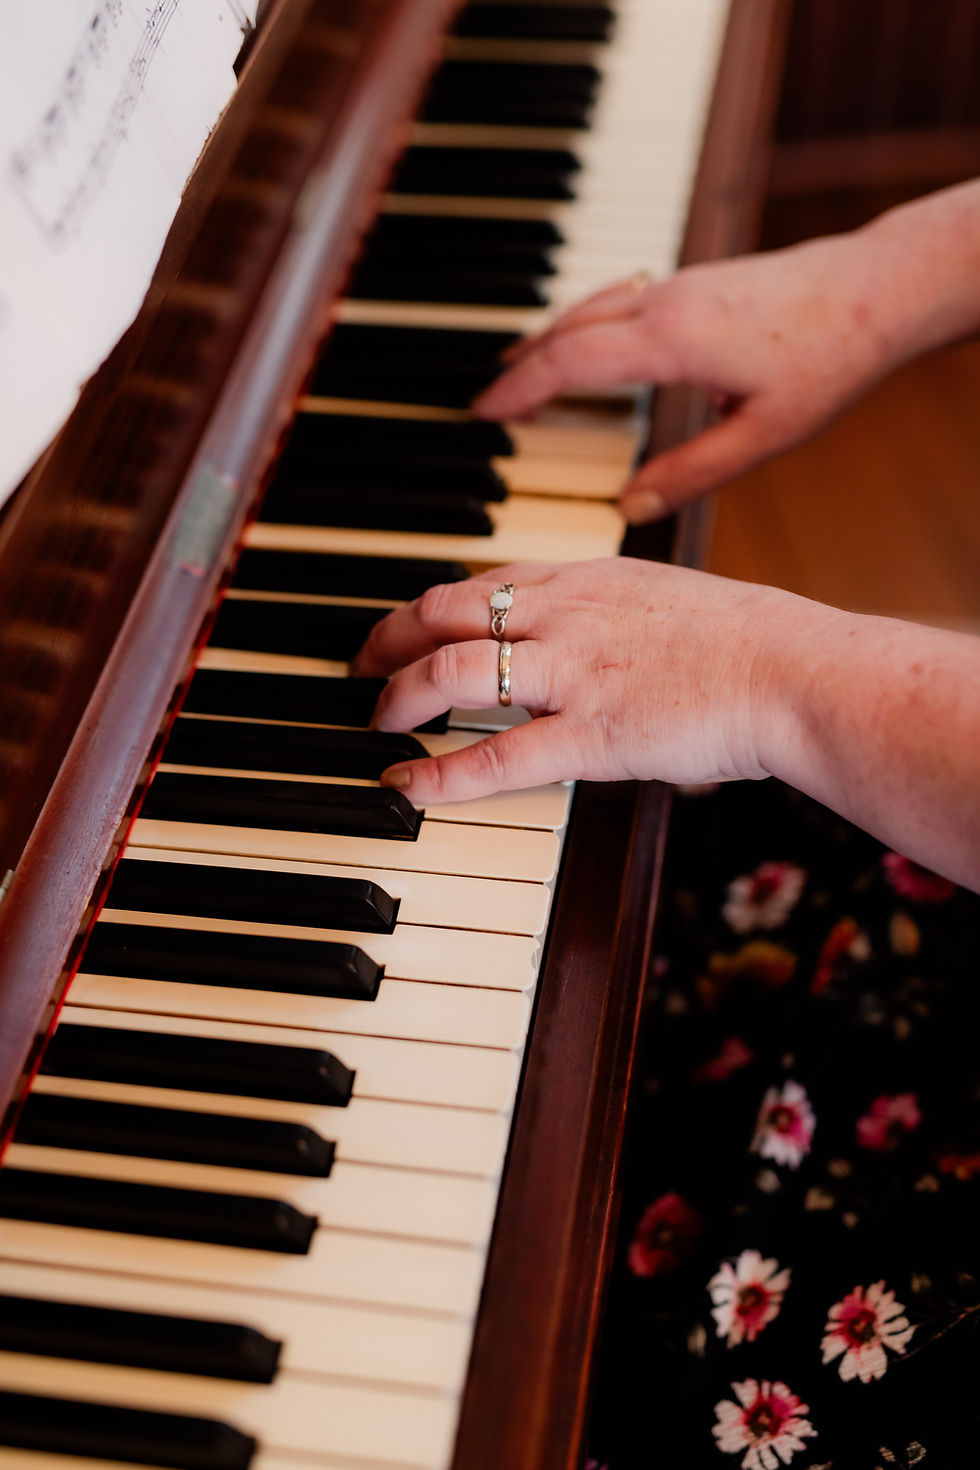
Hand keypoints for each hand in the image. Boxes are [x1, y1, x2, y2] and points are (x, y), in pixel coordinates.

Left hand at [353, 559, 822, 804]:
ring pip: (451, 669)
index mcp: (583, 580)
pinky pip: (496, 755)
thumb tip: (584, 630)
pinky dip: (438, 775)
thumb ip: (611, 610)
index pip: (478, 582)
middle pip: (441, 612)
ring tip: (379, 722)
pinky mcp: (590, 734)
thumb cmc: (745, 639)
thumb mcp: (664, 598)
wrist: (791, 670)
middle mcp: (564, 615)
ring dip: (400, 696)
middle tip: (362, 669)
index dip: (424, 607)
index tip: (402, 628)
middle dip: (387, 639)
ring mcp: (572, 673)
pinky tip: (404, 787)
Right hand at [472, 231, 908, 523]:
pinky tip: (580, 341)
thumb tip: (632, 506)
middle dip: (518, 366)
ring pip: (587, 306)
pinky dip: (579, 323)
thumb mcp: (761, 436)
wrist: (878, 287)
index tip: (483, 414)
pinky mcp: (692, 279)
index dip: (520, 387)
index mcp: (673, 340)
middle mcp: (665, 301)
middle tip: (484, 406)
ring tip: (515, 374)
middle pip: (566, 327)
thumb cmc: (830, 358)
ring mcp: (678, 283)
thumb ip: (691, 474)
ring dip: (544, 339)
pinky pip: (613, 298)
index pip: (571, 359)